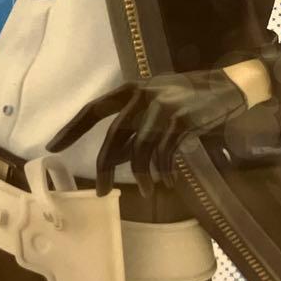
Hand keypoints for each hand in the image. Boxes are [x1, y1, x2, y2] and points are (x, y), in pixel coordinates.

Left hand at [46, 70, 248, 196]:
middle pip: (114, 136)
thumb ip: (133, 127)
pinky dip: (162, 172)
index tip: (53, 147)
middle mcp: (143, 95)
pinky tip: (166, 181)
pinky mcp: (182, 121)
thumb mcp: (155, 106)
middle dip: (104, 167)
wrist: (227, 88)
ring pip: (139, 150)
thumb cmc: (187, 99)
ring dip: (140, 176)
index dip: (73, 128)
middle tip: (99, 192)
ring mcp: (163, 107)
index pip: (95, 109)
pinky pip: (164, 154)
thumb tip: (110, 160)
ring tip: (147, 191)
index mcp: (132, 89)